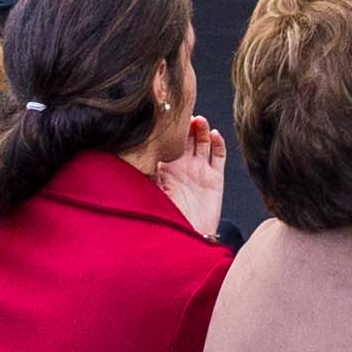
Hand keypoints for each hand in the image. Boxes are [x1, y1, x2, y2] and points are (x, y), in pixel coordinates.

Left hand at [152, 117, 229, 234]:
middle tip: (185, 113)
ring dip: (201, 130)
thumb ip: (148, 176)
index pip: (168, 143)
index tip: (166, 117)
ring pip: (202, 142)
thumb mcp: (153, 195)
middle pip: (187, 138)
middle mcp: (184, 167)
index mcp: (167, 169)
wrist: (189, 238)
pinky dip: (218, 144)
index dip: (169, 130)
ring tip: (199, 120)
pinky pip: (219, 156)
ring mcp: (200, 170)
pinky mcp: (215, 178)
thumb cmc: (168, 219)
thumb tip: (133, 157)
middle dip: (186, 125)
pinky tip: (215, 134)